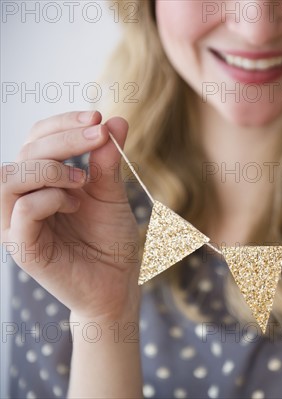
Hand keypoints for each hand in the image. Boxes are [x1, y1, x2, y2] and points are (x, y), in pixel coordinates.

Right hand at [1, 111, 140, 320]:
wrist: (118, 283)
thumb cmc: (110, 239)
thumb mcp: (111, 193)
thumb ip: (107, 160)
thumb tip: (115, 120)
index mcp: (40, 183)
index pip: (35, 138)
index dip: (62, 123)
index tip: (98, 118)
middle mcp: (23, 200)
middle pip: (22, 152)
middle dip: (63, 139)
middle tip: (99, 136)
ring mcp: (18, 224)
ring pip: (7, 179)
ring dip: (48, 168)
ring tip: (82, 179)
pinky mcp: (25, 248)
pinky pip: (21, 212)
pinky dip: (49, 198)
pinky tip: (75, 204)